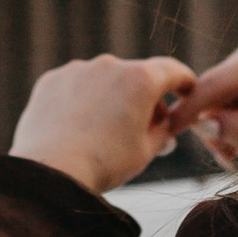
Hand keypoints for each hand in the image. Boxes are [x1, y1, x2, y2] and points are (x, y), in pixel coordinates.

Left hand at [9, 53, 197, 192]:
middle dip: (144, 98)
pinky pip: (75, 87)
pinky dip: (81, 101)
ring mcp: (78, 70)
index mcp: (141, 79)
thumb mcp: (147, 150)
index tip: (186, 91)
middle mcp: (110, 65)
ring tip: (104, 132)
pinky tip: (77, 127)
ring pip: (103, 81)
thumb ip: (162, 130)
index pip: (172, 71)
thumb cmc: (105, 163)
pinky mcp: (52, 80)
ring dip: (111, 98)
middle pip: (137, 76)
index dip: (184, 82)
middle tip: (145, 127)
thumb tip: (163, 124)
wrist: (51, 171)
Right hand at [185, 3, 237, 170]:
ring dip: (224, 124)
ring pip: (220, 90)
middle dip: (212, 125)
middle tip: (227, 161)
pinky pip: (232, 87)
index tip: (168, 129)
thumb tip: (205, 126)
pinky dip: (234, 114)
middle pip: (214, 87)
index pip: (215, 83)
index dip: (189, 109)